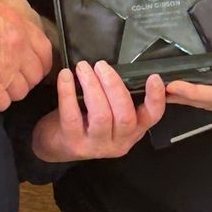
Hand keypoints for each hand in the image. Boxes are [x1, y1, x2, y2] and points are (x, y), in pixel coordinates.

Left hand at [31, 62, 165, 161]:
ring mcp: (97, 146)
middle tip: (101, 65)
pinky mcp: (74, 144)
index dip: (156, 98)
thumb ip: (118, 96)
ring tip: (83, 67)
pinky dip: (68, 92)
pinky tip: (65, 76)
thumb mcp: (108, 111)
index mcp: (133, 131)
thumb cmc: (85, 120)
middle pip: (125, 115)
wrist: (56, 145)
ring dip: (93, 86)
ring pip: (102, 115)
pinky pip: (73, 115)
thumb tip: (119, 68)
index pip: (152, 117)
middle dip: (114, 85)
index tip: (154, 77)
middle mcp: (120, 142)